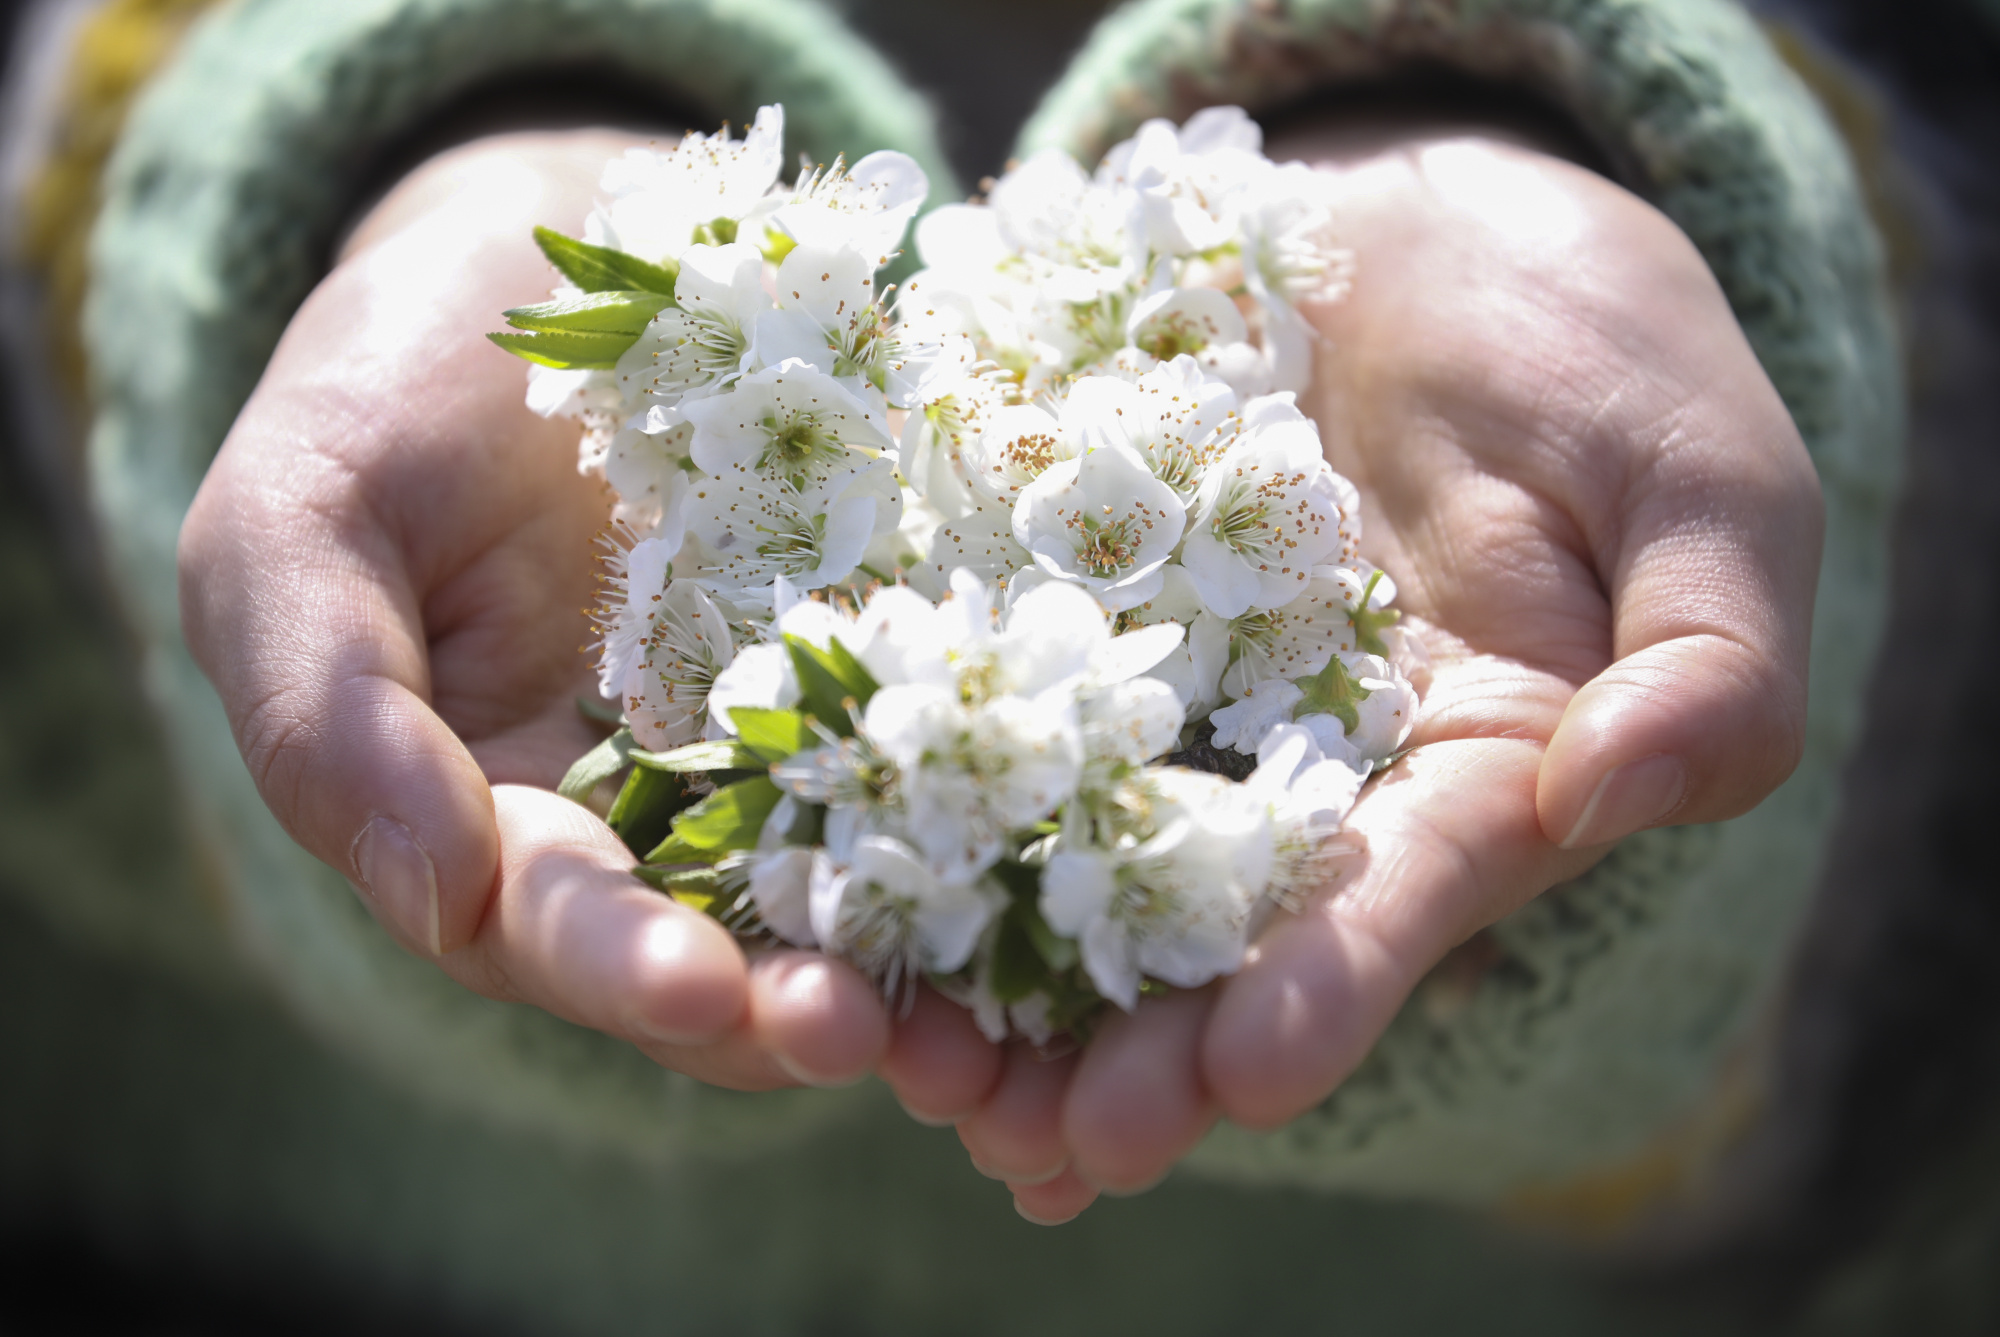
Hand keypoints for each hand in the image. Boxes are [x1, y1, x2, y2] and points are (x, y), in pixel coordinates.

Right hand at [179, 131, 907, 1090]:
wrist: (555, 254)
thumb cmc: (390, 386)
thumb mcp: (298, 525)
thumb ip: (325, 713)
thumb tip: (439, 899)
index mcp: (483, 814)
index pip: (546, 928)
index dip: (619, 969)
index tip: (701, 989)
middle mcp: (636, 815)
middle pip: (710, 950)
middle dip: (780, 1002)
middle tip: (865, 1027)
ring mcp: (767, 747)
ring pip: (831, 892)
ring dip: (899, 959)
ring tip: (971, 1016)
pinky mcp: (872, 669)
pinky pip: (927, 759)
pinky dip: (979, 824)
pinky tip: (1047, 862)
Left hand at [886, 128, 1822, 1221]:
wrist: (1434, 236)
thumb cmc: (1604, 356)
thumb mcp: (1710, 495)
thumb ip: (1705, 665)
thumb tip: (1608, 795)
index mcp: (1469, 781)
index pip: (1400, 904)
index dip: (1328, 990)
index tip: (1246, 1072)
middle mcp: (1306, 773)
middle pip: (1213, 923)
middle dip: (1132, 1037)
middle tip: (1042, 1136)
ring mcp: (1170, 692)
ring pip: (1071, 840)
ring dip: (993, 961)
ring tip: (908, 1055)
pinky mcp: (1063, 604)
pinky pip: (977, 686)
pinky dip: (908, 776)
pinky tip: (826, 864)